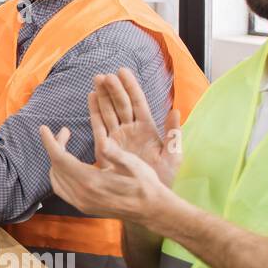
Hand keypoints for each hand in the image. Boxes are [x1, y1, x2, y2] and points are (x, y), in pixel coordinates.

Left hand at [39, 123, 181, 231]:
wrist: (152, 210)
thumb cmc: (145, 184)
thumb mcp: (134, 165)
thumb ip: (116, 153)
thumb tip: (102, 142)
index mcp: (91, 182)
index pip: (60, 159)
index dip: (50, 142)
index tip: (44, 128)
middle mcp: (82, 195)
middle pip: (56, 167)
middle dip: (55, 147)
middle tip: (65, 132)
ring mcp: (81, 203)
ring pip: (55, 179)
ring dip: (56, 161)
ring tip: (66, 145)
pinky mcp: (83, 207)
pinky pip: (61, 189)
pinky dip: (60, 174)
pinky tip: (69, 164)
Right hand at [90, 68, 182, 186]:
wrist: (147, 197)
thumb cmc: (163, 177)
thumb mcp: (173, 156)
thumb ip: (173, 133)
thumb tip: (175, 110)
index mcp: (148, 129)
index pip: (138, 102)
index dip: (131, 87)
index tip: (122, 71)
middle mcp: (131, 129)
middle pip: (121, 104)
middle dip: (113, 89)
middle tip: (105, 75)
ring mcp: (118, 136)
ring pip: (109, 111)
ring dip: (102, 96)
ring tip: (97, 79)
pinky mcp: (106, 146)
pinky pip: (99, 125)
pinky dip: (94, 111)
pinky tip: (91, 97)